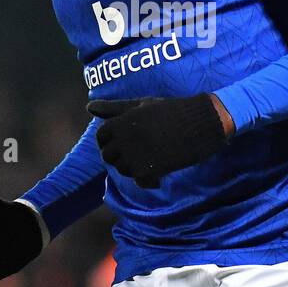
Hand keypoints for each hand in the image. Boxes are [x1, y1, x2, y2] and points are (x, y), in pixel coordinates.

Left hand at [87, 94, 229, 188]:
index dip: (110, 141)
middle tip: (138, 153)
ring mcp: (135, 156)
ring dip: (133, 168)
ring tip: (149, 160)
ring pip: (122, 170)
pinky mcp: (149, 169)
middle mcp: (124, 139)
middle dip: (120, 156)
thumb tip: (88, 107)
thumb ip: (113, 108)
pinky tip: (158, 176)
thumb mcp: (140, 105)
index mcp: (120, 121)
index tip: (124, 141)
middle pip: (108, 156)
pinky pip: (139, 181)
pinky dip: (147, 181)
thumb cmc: (170, 111)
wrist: (199, 122)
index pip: (101, 137)